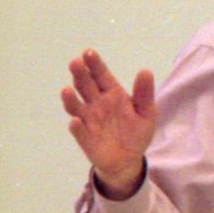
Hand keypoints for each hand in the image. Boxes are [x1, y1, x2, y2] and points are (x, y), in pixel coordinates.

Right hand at [61, 48, 156, 198]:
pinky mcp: (85, 138)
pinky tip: (76, 121)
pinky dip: (76, 126)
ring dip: (70, 98)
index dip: (94, 64)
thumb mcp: (146, 112)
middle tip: (75, 63)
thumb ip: (144, 93)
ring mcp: (88, 120)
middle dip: (80, 74)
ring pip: (76, 106)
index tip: (88, 52)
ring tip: (67, 90)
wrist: (129, 160)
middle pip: (85, 86)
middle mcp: (96, 104)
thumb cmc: (136, 132)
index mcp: (112, 94)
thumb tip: (146, 71)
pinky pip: (78, 131)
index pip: (101, 75)